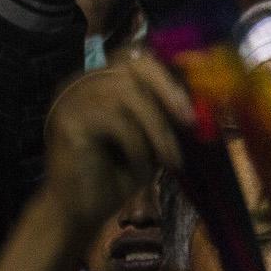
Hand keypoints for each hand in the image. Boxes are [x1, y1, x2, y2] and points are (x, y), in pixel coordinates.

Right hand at [39, 54, 191, 236]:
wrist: (78, 213)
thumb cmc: (115, 177)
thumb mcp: (150, 141)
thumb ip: (166, 117)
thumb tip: (202, 98)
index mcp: (100, 84)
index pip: (135, 57)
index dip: (168, 72)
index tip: (193, 95)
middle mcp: (82, 84)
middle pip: (131, 64)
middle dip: (167, 90)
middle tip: (189, 121)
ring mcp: (71, 99)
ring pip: (127, 93)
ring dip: (157, 129)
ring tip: (168, 160)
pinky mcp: (67, 121)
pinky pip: (115, 120)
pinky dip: (138, 144)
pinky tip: (142, 168)